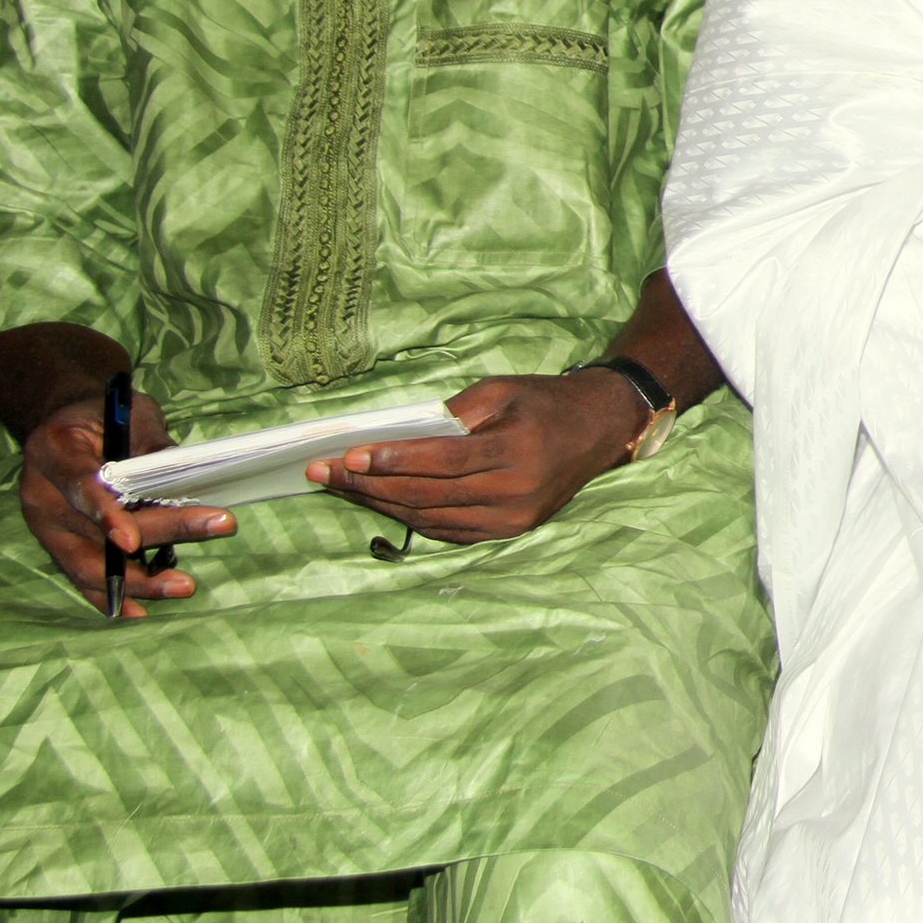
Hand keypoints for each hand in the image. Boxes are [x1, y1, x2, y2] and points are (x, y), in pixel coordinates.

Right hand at [18, 392, 234, 615]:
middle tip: (217, 526)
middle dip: (158, 535)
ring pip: (87, 564)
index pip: (80, 487)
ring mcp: (44, 526)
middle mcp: (39, 494)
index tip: (132, 542)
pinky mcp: (55, 547)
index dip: (105, 515)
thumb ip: (151, 444)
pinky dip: (111, 597)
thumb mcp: (130, 412)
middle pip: (95, 530)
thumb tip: (184, 476)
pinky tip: (140, 612)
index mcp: (53, 450)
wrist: (62, 422)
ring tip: (184, 586)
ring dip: (137, 580)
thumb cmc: (102, 414)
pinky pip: (81, 578)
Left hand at [305, 371, 646, 545]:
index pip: (441, 461)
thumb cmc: (543, 402)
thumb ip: (452, 414)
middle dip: (369, 484)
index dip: (392, 460)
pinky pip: (447, 531)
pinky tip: (381, 500)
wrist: (598, 429)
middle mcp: (514, 493)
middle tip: (324, 472)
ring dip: (380, 503)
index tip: (348, 456)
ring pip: (430, 518)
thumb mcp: (500, 390)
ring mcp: (511, 520)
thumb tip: (395, 435)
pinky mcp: (508, 533)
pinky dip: (409, 517)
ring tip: (342, 486)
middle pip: (427, 495)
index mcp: (515, 450)